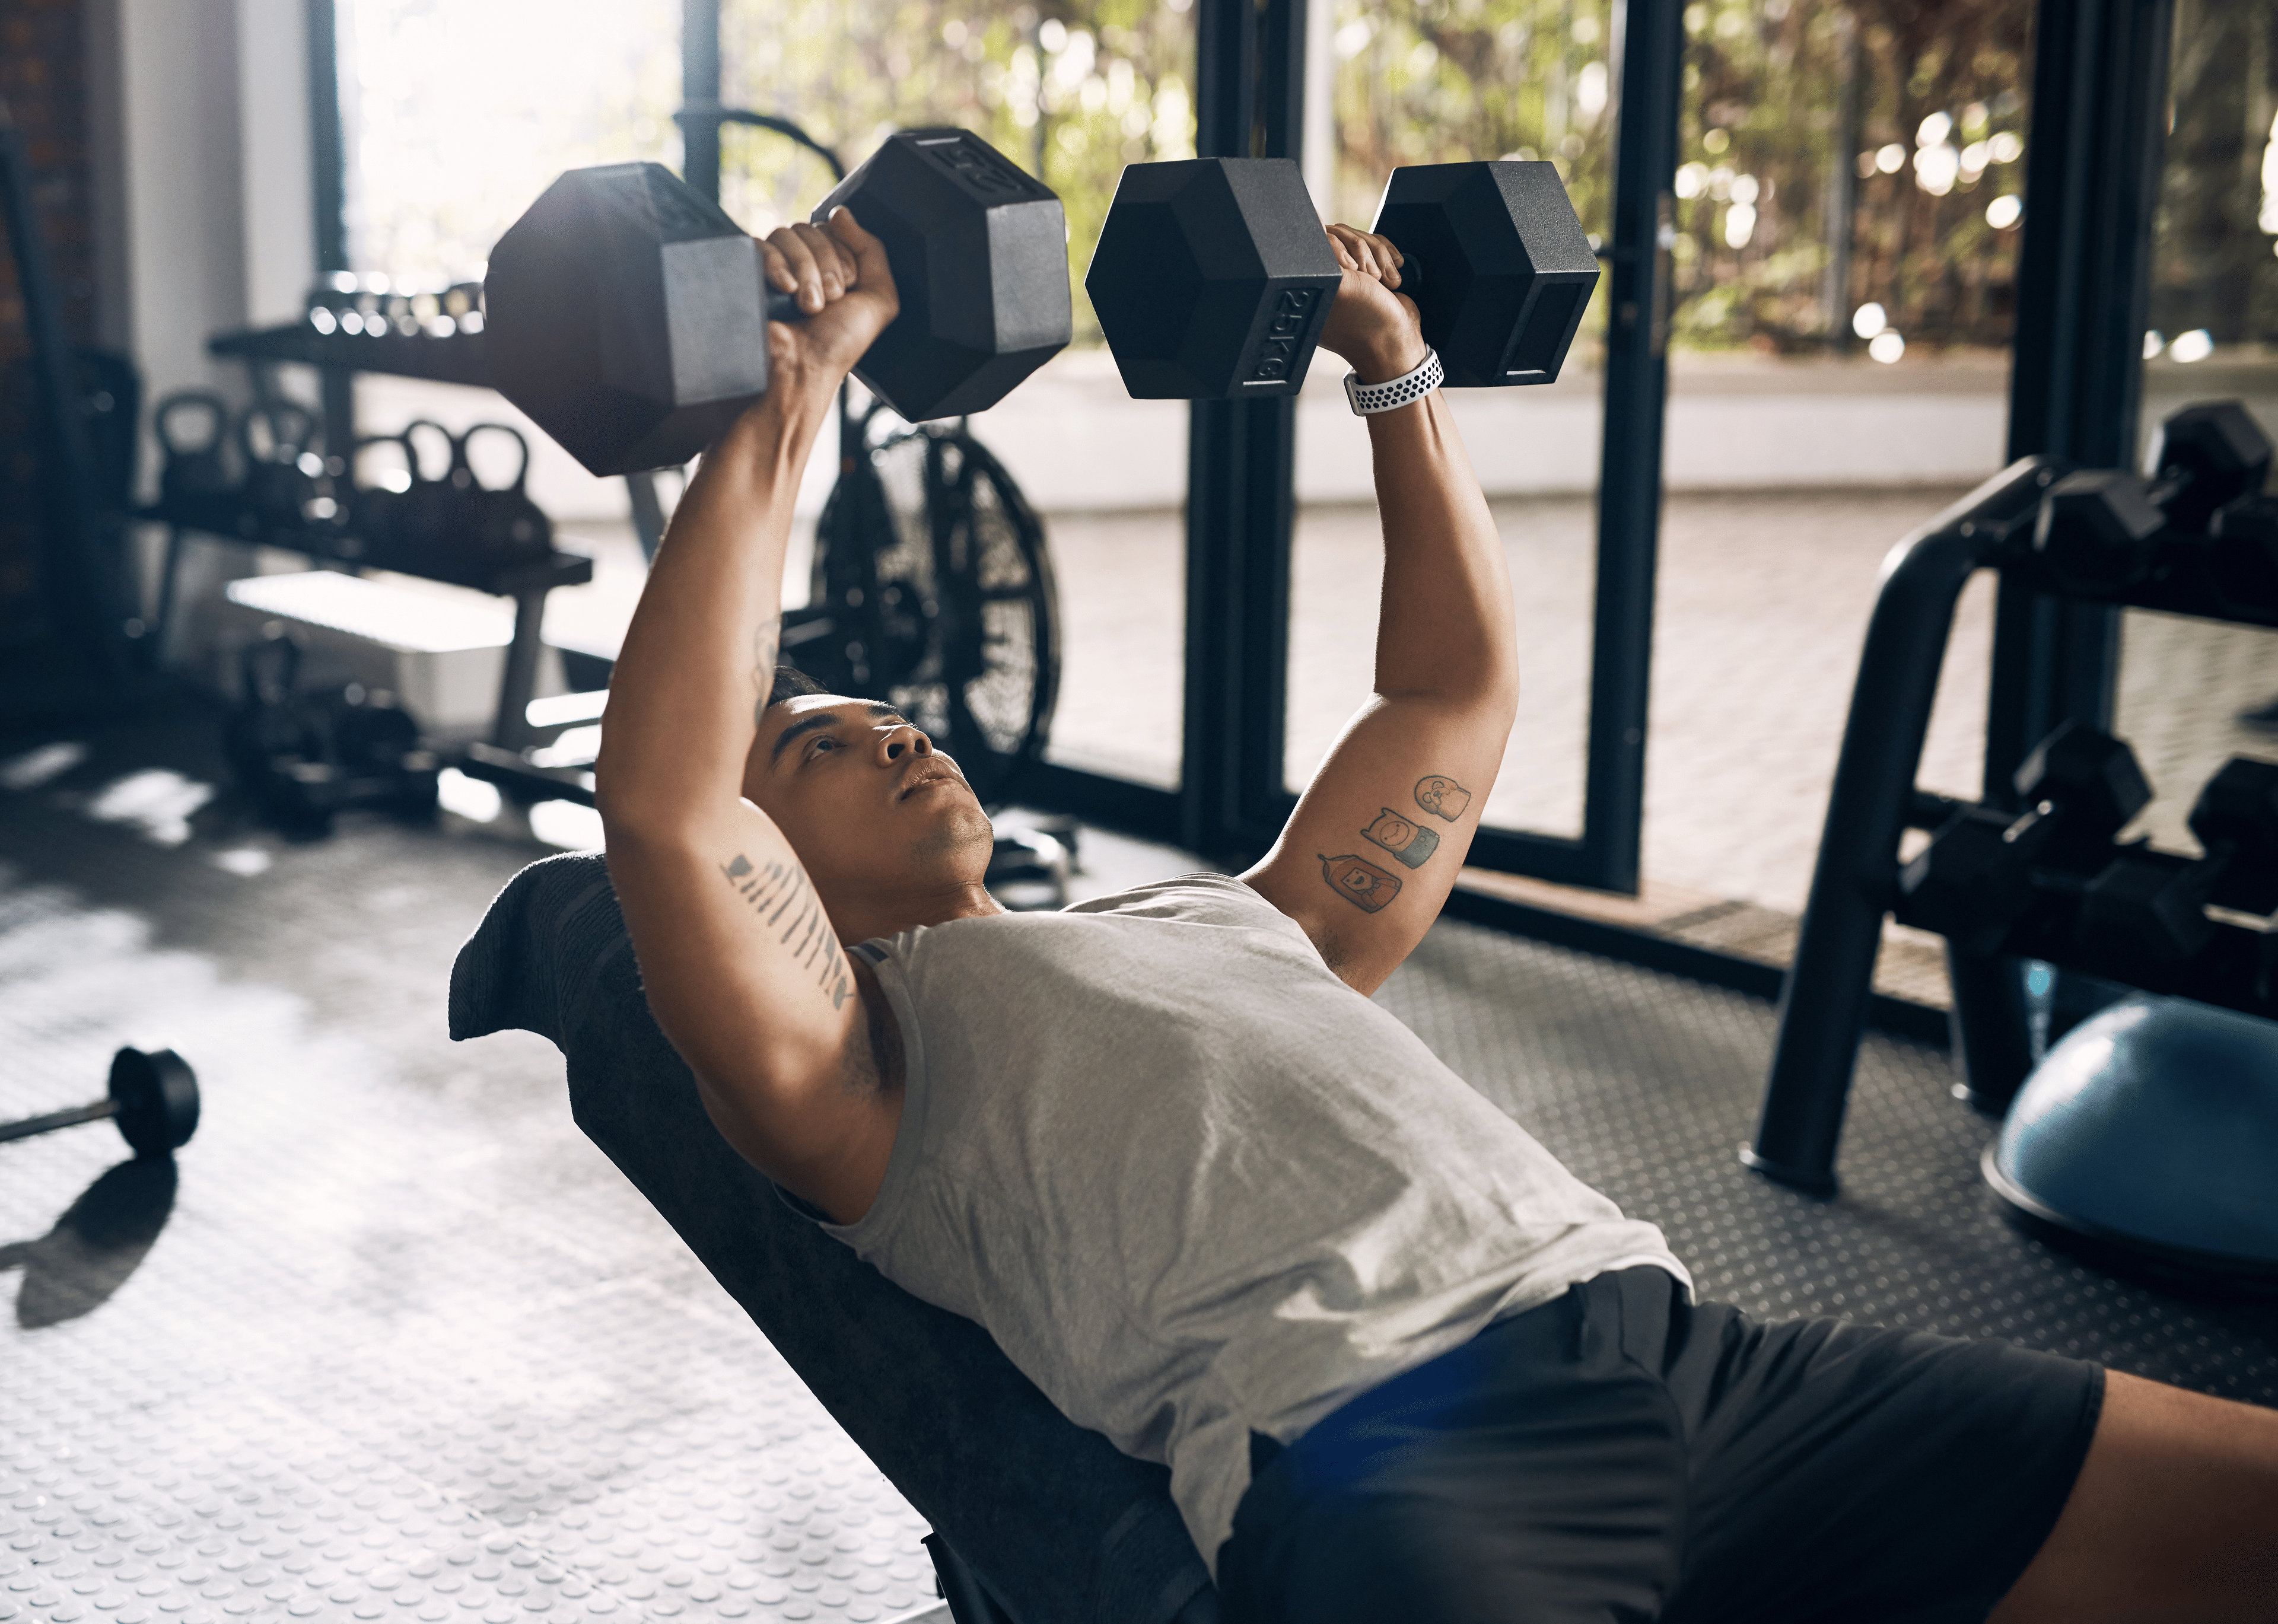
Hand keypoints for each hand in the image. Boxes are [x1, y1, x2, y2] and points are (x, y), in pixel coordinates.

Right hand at [758, 208, 900, 393]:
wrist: (802, 371)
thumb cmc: (838, 344)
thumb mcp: (878, 299)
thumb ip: (872, 250)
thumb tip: (841, 213)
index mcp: (831, 268)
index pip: (833, 230)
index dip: (844, 256)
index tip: (846, 291)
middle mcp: (802, 265)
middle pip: (810, 228)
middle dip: (825, 265)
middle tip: (828, 302)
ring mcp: (774, 269)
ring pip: (786, 233)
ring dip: (805, 270)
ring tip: (808, 305)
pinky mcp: (749, 274)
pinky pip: (759, 244)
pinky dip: (775, 264)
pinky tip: (784, 290)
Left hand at [1317, 223, 1426, 383]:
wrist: (1398, 342)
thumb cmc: (1367, 321)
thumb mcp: (1340, 285)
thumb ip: (1325, 253)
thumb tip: (1314, 223)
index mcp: (1311, 281)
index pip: (1319, 239)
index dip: (1340, 247)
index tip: (1352, 268)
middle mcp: (1326, 277)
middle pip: (1342, 234)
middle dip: (1364, 253)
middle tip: (1371, 278)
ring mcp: (1349, 275)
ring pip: (1363, 239)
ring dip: (1381, 259)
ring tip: (1386, 283)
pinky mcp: (1369, 272)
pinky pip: (1377, 247)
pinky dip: (1389, 259)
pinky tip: (1394, 277)